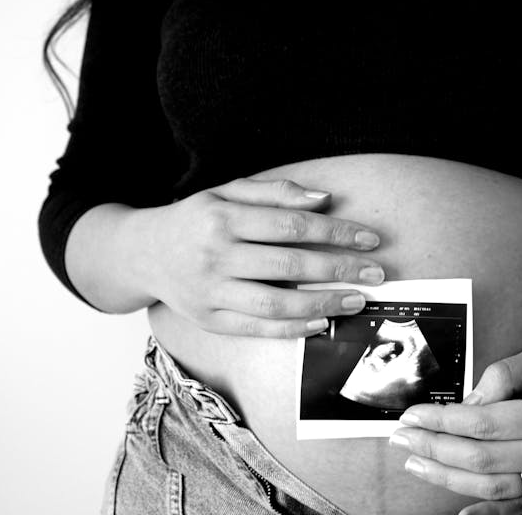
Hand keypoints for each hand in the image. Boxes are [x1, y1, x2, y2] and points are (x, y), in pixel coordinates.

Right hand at [142, 177, 384, 337]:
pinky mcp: (209, 320)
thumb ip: (277, 193)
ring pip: (276, 304)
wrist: (144, 253)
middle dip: (340, 270)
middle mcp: (215, 256)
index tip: (370, 239)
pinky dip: (293, 329)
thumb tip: (326, 200)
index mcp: (222, 218)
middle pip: (289, 266)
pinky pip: (257, 329)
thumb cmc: (197, 218)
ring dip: (323, 304)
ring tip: (357, 301)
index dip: (336, 233)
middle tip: (376, 274)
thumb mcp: (228, 191)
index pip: (291, 226)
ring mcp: (210, 292)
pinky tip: (321, 321)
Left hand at [389, 344, 521, 513]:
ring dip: (448, 479)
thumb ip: (504, 374)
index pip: (483, 424)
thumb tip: (468, 404)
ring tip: (416, 464)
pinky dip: (487, 513)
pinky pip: (519, 509)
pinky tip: (458, 509)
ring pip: (495, 490)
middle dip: (434, 450)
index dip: (441, 422)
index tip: (412, 416)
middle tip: (402, 440)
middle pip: (482, 460)